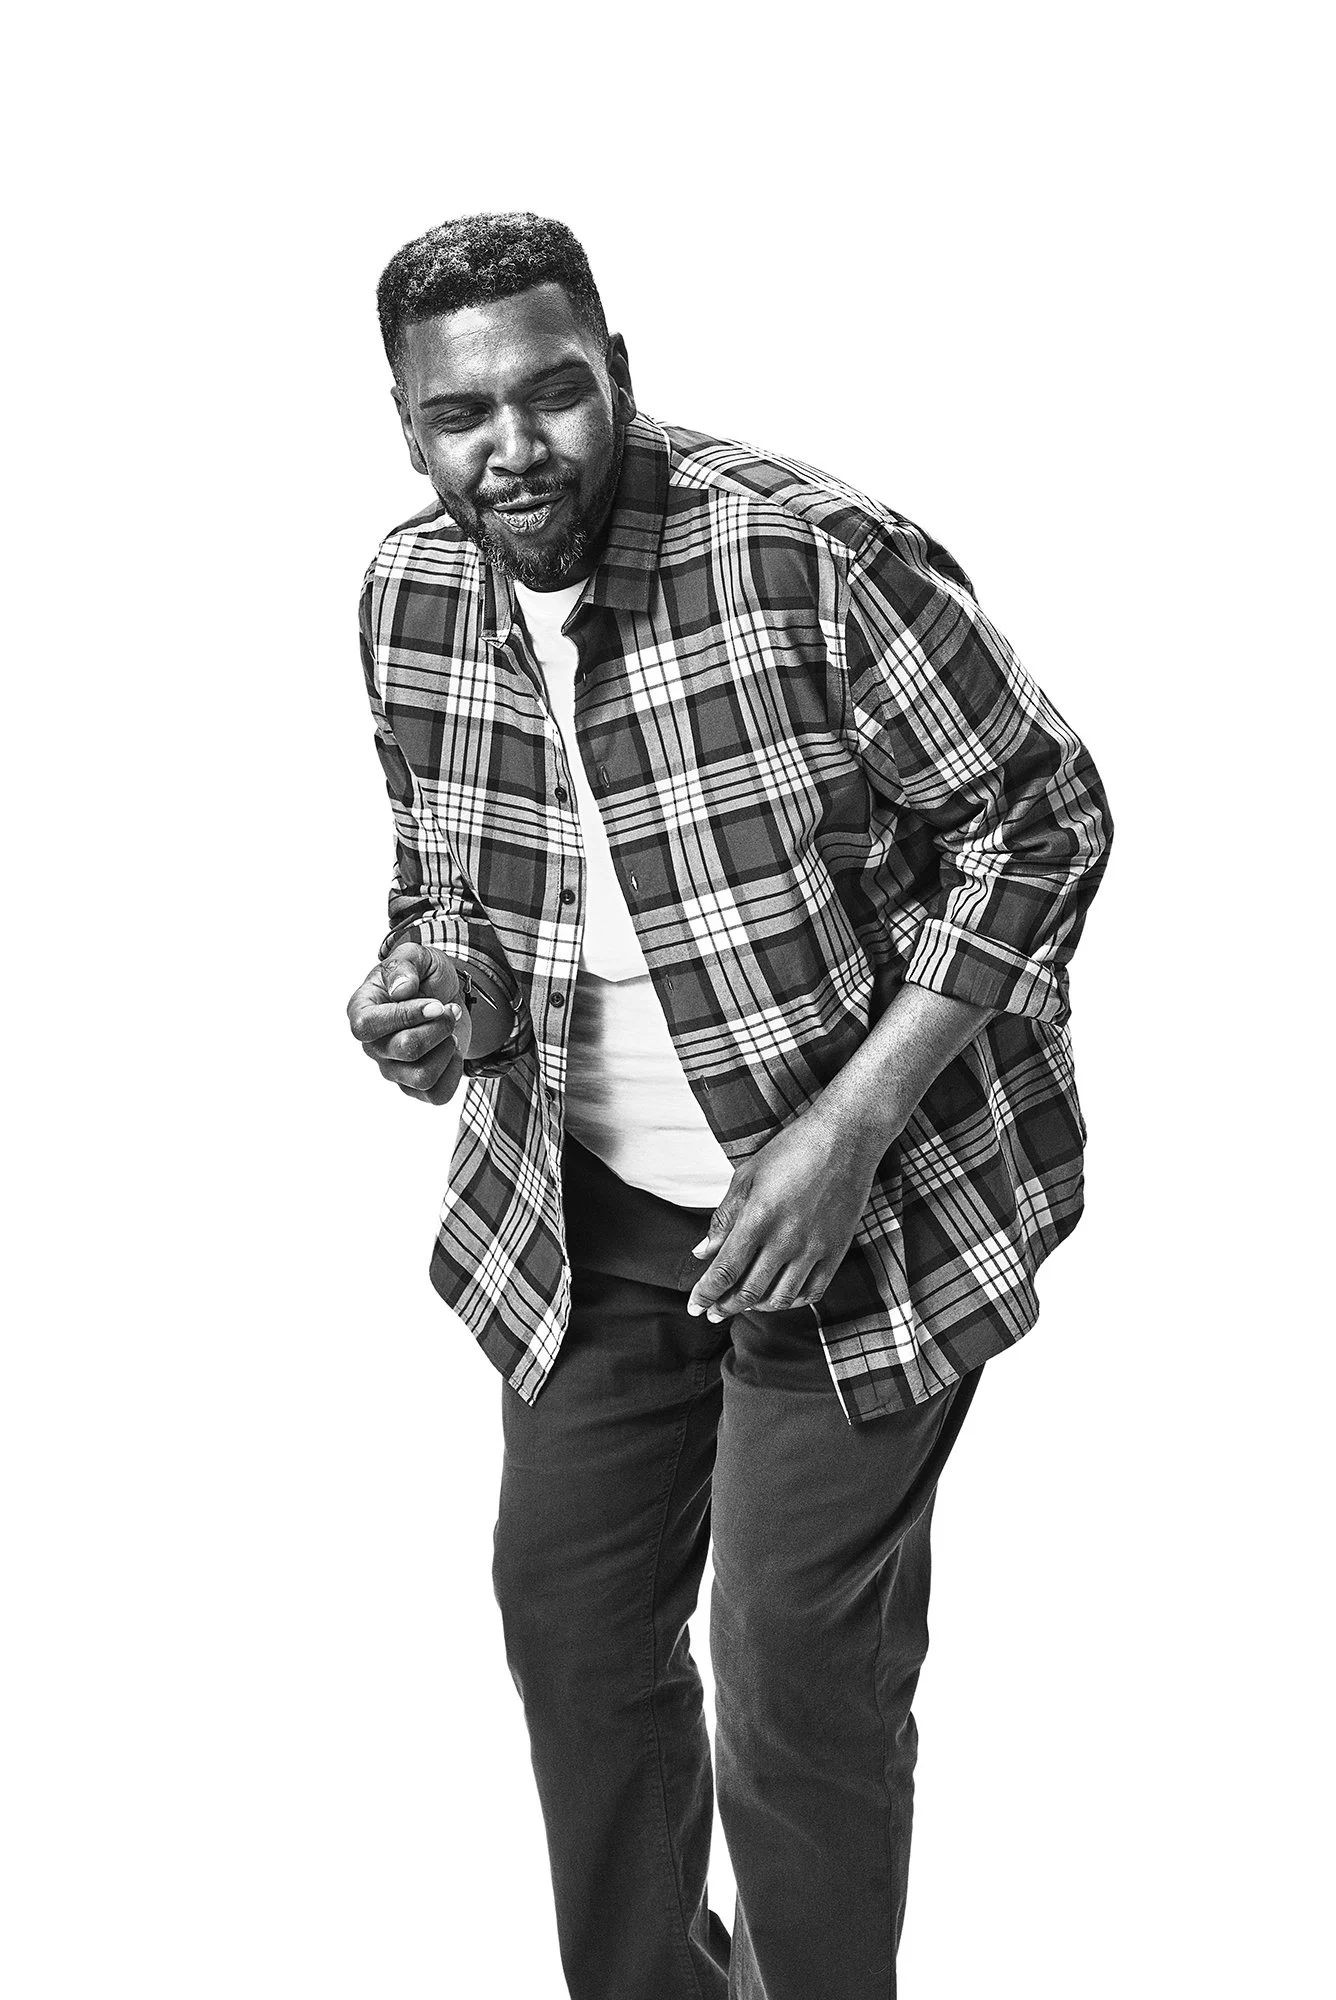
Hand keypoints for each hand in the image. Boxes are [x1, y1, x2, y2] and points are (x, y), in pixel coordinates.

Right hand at [346, 943, 471, 1105]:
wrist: (446, 995)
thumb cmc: (423, 976)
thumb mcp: (416, 956)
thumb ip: (405, 965)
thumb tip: (401, 990)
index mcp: (361, 1011)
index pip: (369, 1026)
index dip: (406, 1016)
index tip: (436, 1004)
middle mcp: (373, 1045)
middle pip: (405, 1049)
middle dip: (438, 1027)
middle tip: (449, 1010)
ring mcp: (392, 1070)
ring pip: (422, 1076)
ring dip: (447, 1049)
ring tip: (449, 1029)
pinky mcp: (415, 1087)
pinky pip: (437, 1095)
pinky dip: (454, 1072)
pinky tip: (451, 1051)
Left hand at [686, 1103, 882, 1320]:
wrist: (845, 1138)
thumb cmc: (791, 1151)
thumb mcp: (747, 1176)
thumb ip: (723, 1218)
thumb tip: (702, 1252)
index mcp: (758, 1218)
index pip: (724, 1271)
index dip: (706, 1294)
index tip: (695, 1307)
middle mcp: (786, 1240)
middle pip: (748, 1291)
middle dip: (725, 1307)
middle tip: (714, 1312)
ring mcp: (814, 1249)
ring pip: (779, 1298)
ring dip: (756, 1308)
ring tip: (743, 1304)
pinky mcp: (836, 1252)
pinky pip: (811, 1292)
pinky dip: (791, 1301)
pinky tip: (778, 1296)